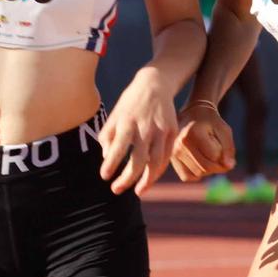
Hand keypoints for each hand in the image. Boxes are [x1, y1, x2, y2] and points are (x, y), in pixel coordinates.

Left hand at [97, 71, 178, 194]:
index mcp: (127, 122)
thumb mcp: (114, 115)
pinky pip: (166, 157)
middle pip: (138, 160)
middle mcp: (145, 128)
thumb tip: (107, 158)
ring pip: (156, 162)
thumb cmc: (130, 103)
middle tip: (116, 189)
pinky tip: (149, 179)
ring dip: (146, 180)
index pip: (118, 148)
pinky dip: (158, 170)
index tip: (104, 177)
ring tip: (137, 192)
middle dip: (127, 179)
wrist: (155, 84)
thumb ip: (108, 136)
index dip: (111, 164)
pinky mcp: (172, 132)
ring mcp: (161, 131)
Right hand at [170, 101, 235, 181]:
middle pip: (206, 167)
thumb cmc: (211, 122)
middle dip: (218, 165)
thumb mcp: (224, 130)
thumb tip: (229, 167)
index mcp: (193, 132)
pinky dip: (196, 173)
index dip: (224, 153)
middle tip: (220, 154)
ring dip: (208, 169)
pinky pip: (187, 177)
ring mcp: (173, 152)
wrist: (192, 114)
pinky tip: (199, 161)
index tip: (221, 144)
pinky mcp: (171, 160)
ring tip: (208, 154)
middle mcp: (180, 143)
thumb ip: (229, 148)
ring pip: (198, 174)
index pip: (215, 156)